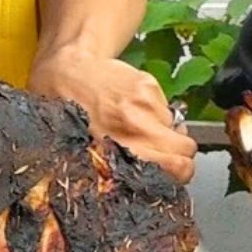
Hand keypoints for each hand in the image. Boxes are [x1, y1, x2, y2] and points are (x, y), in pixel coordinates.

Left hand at [28, 45, 196, 182]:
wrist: (65, 73)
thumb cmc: (68, 118)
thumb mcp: (87, 156)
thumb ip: (120, 170)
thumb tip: (154, 178)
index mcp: (121, 151)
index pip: (178, 168)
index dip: (181, 174)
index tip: (174, 173)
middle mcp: (136, 127)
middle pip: (186, 149)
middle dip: (179, 154)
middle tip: (160, 153)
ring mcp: (145, 104)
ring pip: (176, 129)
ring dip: (161, 131)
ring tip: (134, 127)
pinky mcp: (148, 85)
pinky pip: (165, 109)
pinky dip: (153, 112)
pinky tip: (131, 110)